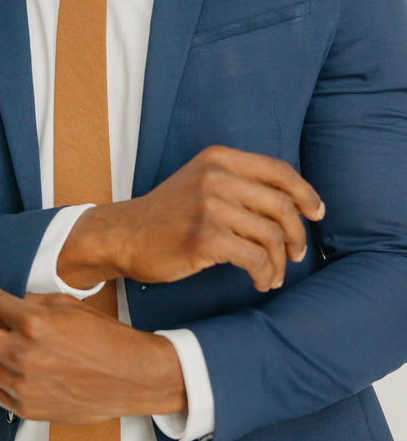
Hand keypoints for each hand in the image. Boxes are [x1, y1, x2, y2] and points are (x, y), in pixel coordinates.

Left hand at [0, 279, 185, 423]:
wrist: (130, 378)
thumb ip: (31, 303)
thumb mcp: (68, 305)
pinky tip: (17, 371)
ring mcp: (21, 384)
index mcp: (33, 322)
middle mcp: (21, 354)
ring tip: (2, 348)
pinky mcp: (25, 408)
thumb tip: (3, 303)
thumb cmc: (103, 337)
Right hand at [58, 145, 324, 292]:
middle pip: (282, 205)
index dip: (305, 194)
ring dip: (280, 262)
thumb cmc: (166, 215)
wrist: (123, 235)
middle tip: (297, 255)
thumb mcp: (200, 183)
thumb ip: (238, 184)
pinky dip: (264, 274)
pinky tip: (259, 281)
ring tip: (273, 276)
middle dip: (297, 235)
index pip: (279, 171)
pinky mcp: (206, 237)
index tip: (316, 213)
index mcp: (219, 158)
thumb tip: (292, 204)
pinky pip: (255, 258)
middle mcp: (216, 176)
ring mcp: (210, 205)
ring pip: (272, 235)